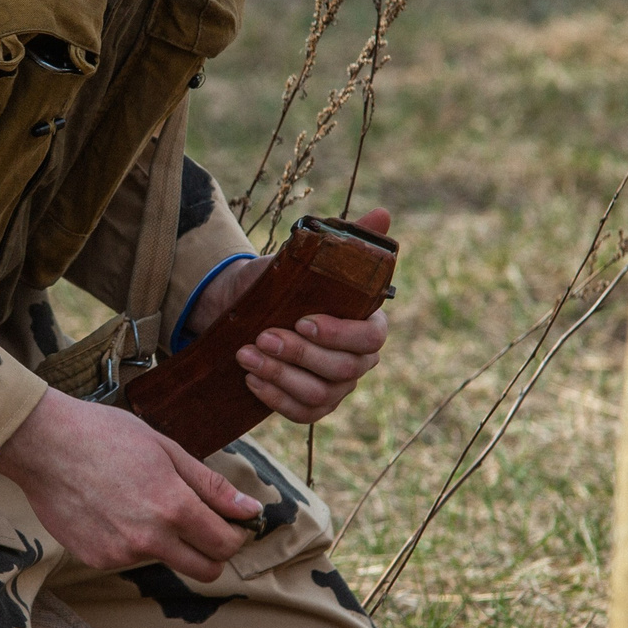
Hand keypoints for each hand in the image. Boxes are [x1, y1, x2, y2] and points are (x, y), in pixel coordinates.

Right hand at [0, 387, 260, 579]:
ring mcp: (120, 554)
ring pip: (166, 562)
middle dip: (213, 552)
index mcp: (174, 507)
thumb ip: (210, 486)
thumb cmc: (105, 435)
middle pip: (206, 570)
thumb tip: (249, 510)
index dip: (235, 534)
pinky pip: (130, 558)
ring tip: (141, 502)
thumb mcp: (166, 449)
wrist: (43, 445)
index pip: (226, 544)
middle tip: (202, 525)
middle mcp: (150, 539)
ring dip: (168, 543)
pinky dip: (131, 540)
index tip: (230, 521)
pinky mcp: (96, 559)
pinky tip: (113, 509)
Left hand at [187, 210, 391, 424]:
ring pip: (319, 394)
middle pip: (342, 369)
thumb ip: (348, 239)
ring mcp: (337, 388)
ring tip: (246, 354)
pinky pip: (302, 413)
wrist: (245, 307)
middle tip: (263, 336)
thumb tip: (383, 214)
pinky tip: (251, 379)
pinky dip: (275, 398)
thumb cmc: (285, 282)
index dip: (340, 334)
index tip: (303, 321)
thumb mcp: (308, 256)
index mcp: (368, 324)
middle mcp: (359, 360)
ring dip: (280, 375)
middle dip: (299, 354)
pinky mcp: (312, 406)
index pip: (371, 338)